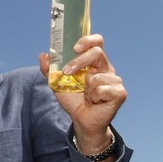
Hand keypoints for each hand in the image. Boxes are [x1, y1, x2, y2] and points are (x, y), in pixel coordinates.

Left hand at [39, 34, 126, 151]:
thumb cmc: (74, 100)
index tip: (75, 47)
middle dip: (79, 62)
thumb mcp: (58, 84)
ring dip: (86, 90)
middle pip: (97, 53)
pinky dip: (94, 98)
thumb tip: (43, 55)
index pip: (96, 43)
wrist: (82, 121)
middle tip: (67, 72)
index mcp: (94, 62)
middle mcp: (106, 68)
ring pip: (96, 77)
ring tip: (88, 97)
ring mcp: (115, 80)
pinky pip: (101, 90)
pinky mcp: (119, 93)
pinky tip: (96, 102)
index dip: (88, 40)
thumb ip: (50, 70)